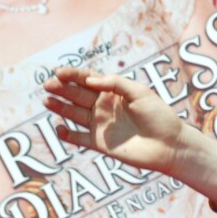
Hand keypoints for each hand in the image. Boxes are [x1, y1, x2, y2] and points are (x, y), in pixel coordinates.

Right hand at [43, 67, 186, 174]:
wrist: (169, 145)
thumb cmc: (158, 116)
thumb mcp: (140, 93)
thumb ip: (116, 84)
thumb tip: (91, 80)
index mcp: (113, 92)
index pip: (89, 80)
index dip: (73, 75)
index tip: (59, 72)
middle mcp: (104, 107)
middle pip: (78, 95)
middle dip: (62, 89)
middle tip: (48, 84)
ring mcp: (100, 125)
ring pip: (74, 114)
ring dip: (60, 108)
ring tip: (47, 101)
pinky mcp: (100, 144)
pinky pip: (79, 138)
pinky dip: (68, 134)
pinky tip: (59, 128)